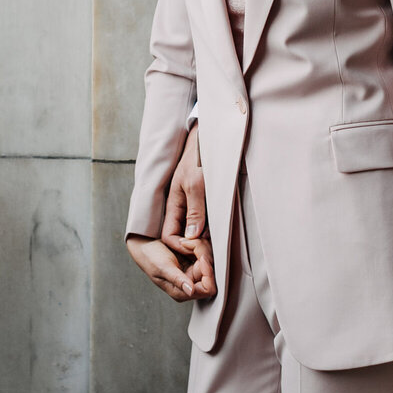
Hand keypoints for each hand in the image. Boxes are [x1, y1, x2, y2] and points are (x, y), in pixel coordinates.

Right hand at [126, 234, 215, 301]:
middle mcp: (191, 284)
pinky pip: (205, 254)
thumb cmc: (150, 258)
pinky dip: (200, 245)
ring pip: (210, 262)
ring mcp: (193, 273)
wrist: (145, 245)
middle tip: (191, 244)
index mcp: (182, 292)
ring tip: (186, 241)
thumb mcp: (163, 268)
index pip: (207, 289)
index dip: (208, 274)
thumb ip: (177, 280)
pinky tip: (189, 241)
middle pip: (211, 273)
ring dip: (201, 248)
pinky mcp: (194, 262)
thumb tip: (190, 291)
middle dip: (203, 256)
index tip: (201, 258)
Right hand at [160, 122, 207, 241]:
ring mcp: (195, 207)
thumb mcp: (196, 185)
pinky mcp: (207, 205)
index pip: (169, 236)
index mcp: (174, 205)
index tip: (196, 247)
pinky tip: (223, 232)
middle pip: (183, 238)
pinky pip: (208, 224)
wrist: (211, 141)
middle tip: (211, 251)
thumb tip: (191, 237)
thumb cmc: (200, 159)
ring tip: (218, 244)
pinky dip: (214, 231)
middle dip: (195, 247)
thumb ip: (194, 211)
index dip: (180, 246)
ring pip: (197, 233)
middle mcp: (183, 209)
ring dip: (206, 240)